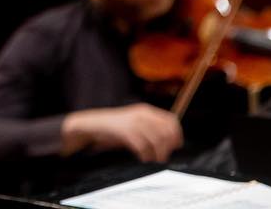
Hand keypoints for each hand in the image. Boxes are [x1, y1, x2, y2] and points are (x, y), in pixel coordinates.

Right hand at [61, 103, 183, 161]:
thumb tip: (170, 140)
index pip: (171, 120)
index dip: (176, 134)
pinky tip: (143, 158)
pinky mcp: (125, 132)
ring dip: (158, 153)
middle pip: (166, 131)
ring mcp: (133, 122)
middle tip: (163, 155)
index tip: (176, 145)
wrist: (94, 124)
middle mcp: (142, 115)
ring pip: (156, 140)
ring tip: (154, 159)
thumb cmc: (116, 126)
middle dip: (168, 146)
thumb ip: (150, 127)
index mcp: (146, 110)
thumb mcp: (135, 121)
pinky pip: (142, 146)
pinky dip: (145, 155)